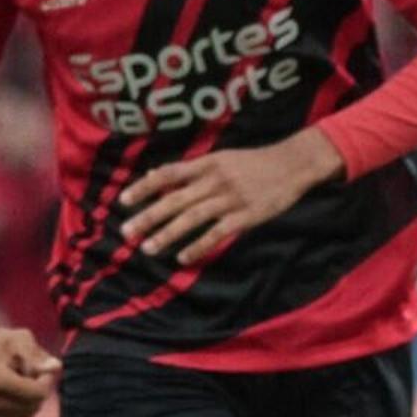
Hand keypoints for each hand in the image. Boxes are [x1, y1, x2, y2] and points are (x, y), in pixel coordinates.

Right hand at [0, 307, 56, 416]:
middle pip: (31, 409)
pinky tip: (4, 396)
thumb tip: (57, 368)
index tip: (41, 368)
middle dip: (36, 393)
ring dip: (24, 402)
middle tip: (27, 373)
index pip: (38, 394)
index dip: (46, 381)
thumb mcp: (22, 339)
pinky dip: (14, 413)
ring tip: (12, 383)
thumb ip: (39, 355)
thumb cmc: (1, 342)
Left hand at [118, 132, 340, 267]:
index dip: (144, 187)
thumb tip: (153, 174)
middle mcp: (215, 181)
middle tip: (127, 232)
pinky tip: (182, 258)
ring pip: (193, 218)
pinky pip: (217, 233)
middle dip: (149, 217)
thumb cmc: (252, 163)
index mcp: (206, 164)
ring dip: (168, 234)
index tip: (123, 201)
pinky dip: (199, 246)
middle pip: (175, 200)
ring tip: (148, 248)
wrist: (293, 164)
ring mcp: (231, 199)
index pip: (168, 175)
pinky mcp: (246, 216)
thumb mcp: (219, 159)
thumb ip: (188, 170)